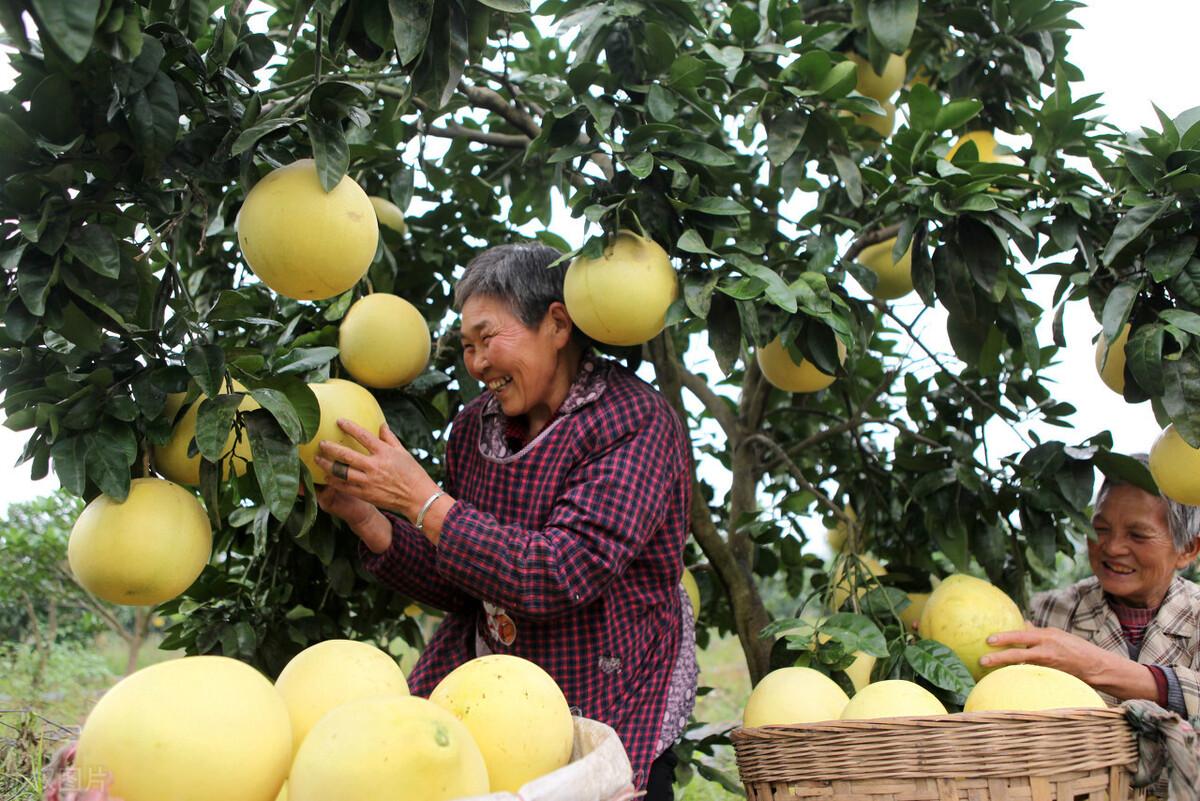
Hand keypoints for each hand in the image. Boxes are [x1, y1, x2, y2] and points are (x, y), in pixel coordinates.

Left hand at [315, 420, 440, 521]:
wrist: (417, 497)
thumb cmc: (412, 473)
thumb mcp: (403, 452)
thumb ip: (389, 438)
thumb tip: (382, 424)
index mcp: (384, 453)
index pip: (363, 436)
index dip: (350, 427)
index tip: (339, 421)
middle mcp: (374, 466)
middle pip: (346, 456)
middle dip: (331, 448)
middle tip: (321, 443)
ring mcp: (368, 481)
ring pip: (341, 472)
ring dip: (327, 465)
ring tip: (318, 460)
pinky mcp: (366, 494)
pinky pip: (345, 487)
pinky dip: (334, 482)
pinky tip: (327, 477)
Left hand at [980, 625, 1116, 683]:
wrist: (1097, 666)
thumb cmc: (1075, 648)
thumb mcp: (1056, 635)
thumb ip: (1037, 632)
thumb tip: (1022, 624)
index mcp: (1047, 636)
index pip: (1021, 635)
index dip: (1005, 638)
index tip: (989, 640)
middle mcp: (1046, 650)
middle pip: (1018, 654)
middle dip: (999, 658)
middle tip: (982, 661)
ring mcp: (1049, 665)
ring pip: (1022, 667)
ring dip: (1006, 669)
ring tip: (988, 672)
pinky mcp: (1052, 677)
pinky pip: (1032, 675)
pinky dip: (1020, 676)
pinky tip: (1007, 679)